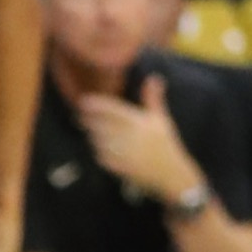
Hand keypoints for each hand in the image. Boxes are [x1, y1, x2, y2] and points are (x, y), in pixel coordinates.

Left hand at [77, 73, 205, 204]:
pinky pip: (105, 158)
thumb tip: (154, 77)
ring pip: (103, 141)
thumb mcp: (161, 119)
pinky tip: (96, 147)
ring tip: (87, 129)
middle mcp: (133, 137)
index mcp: (142, 123)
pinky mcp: (123, 168)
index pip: (115, 111)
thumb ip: (153, 99)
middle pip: (105, 126)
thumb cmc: (166, 144)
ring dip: (93, 135)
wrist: (171, 173)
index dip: (99, 106)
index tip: (85, 101)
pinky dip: (99, 152)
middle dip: (91, 120)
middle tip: (79, 115)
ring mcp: (127, 153)